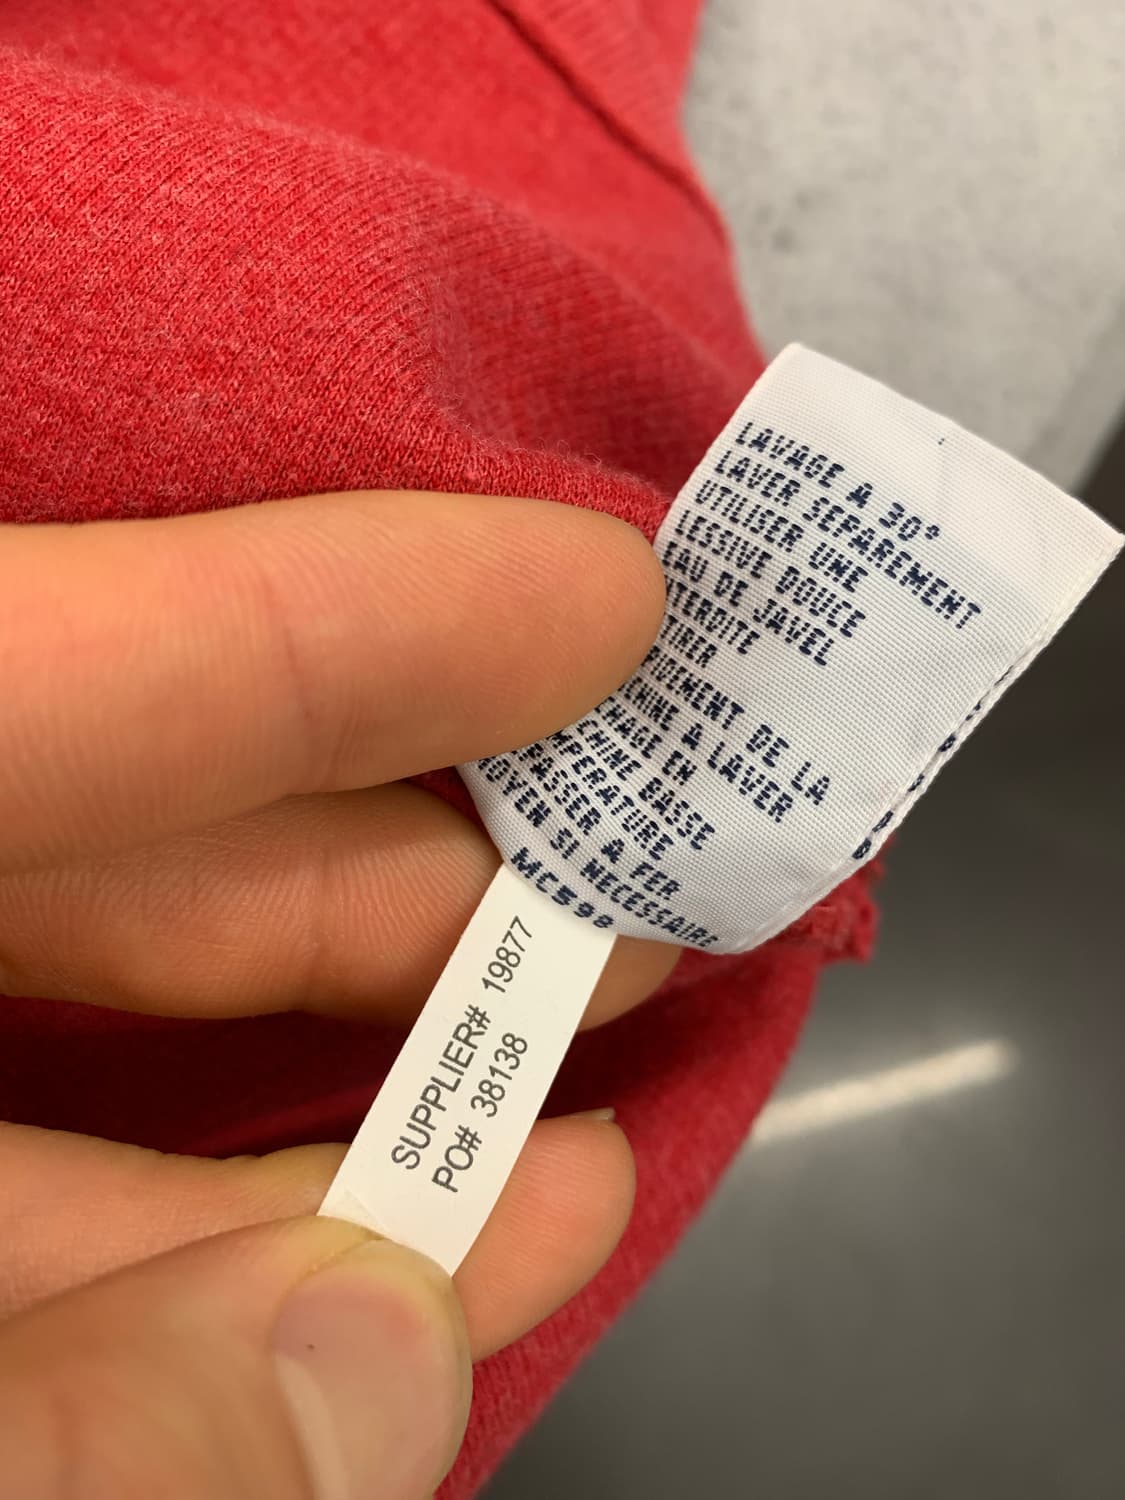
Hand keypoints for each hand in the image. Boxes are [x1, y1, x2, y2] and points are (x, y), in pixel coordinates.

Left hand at [0, 490, 674, 1479]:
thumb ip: (86, 1435)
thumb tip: (373, 1354)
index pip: (23, 679)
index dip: (318, 624)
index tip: (596, 597)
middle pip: (89, 817)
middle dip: (386, 833)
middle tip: (636, 819)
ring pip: (84, 1003)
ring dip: (360, 1031)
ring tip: (600, 1015)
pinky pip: (41, 1182)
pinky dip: (221, 1227)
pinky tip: (426, 1249)